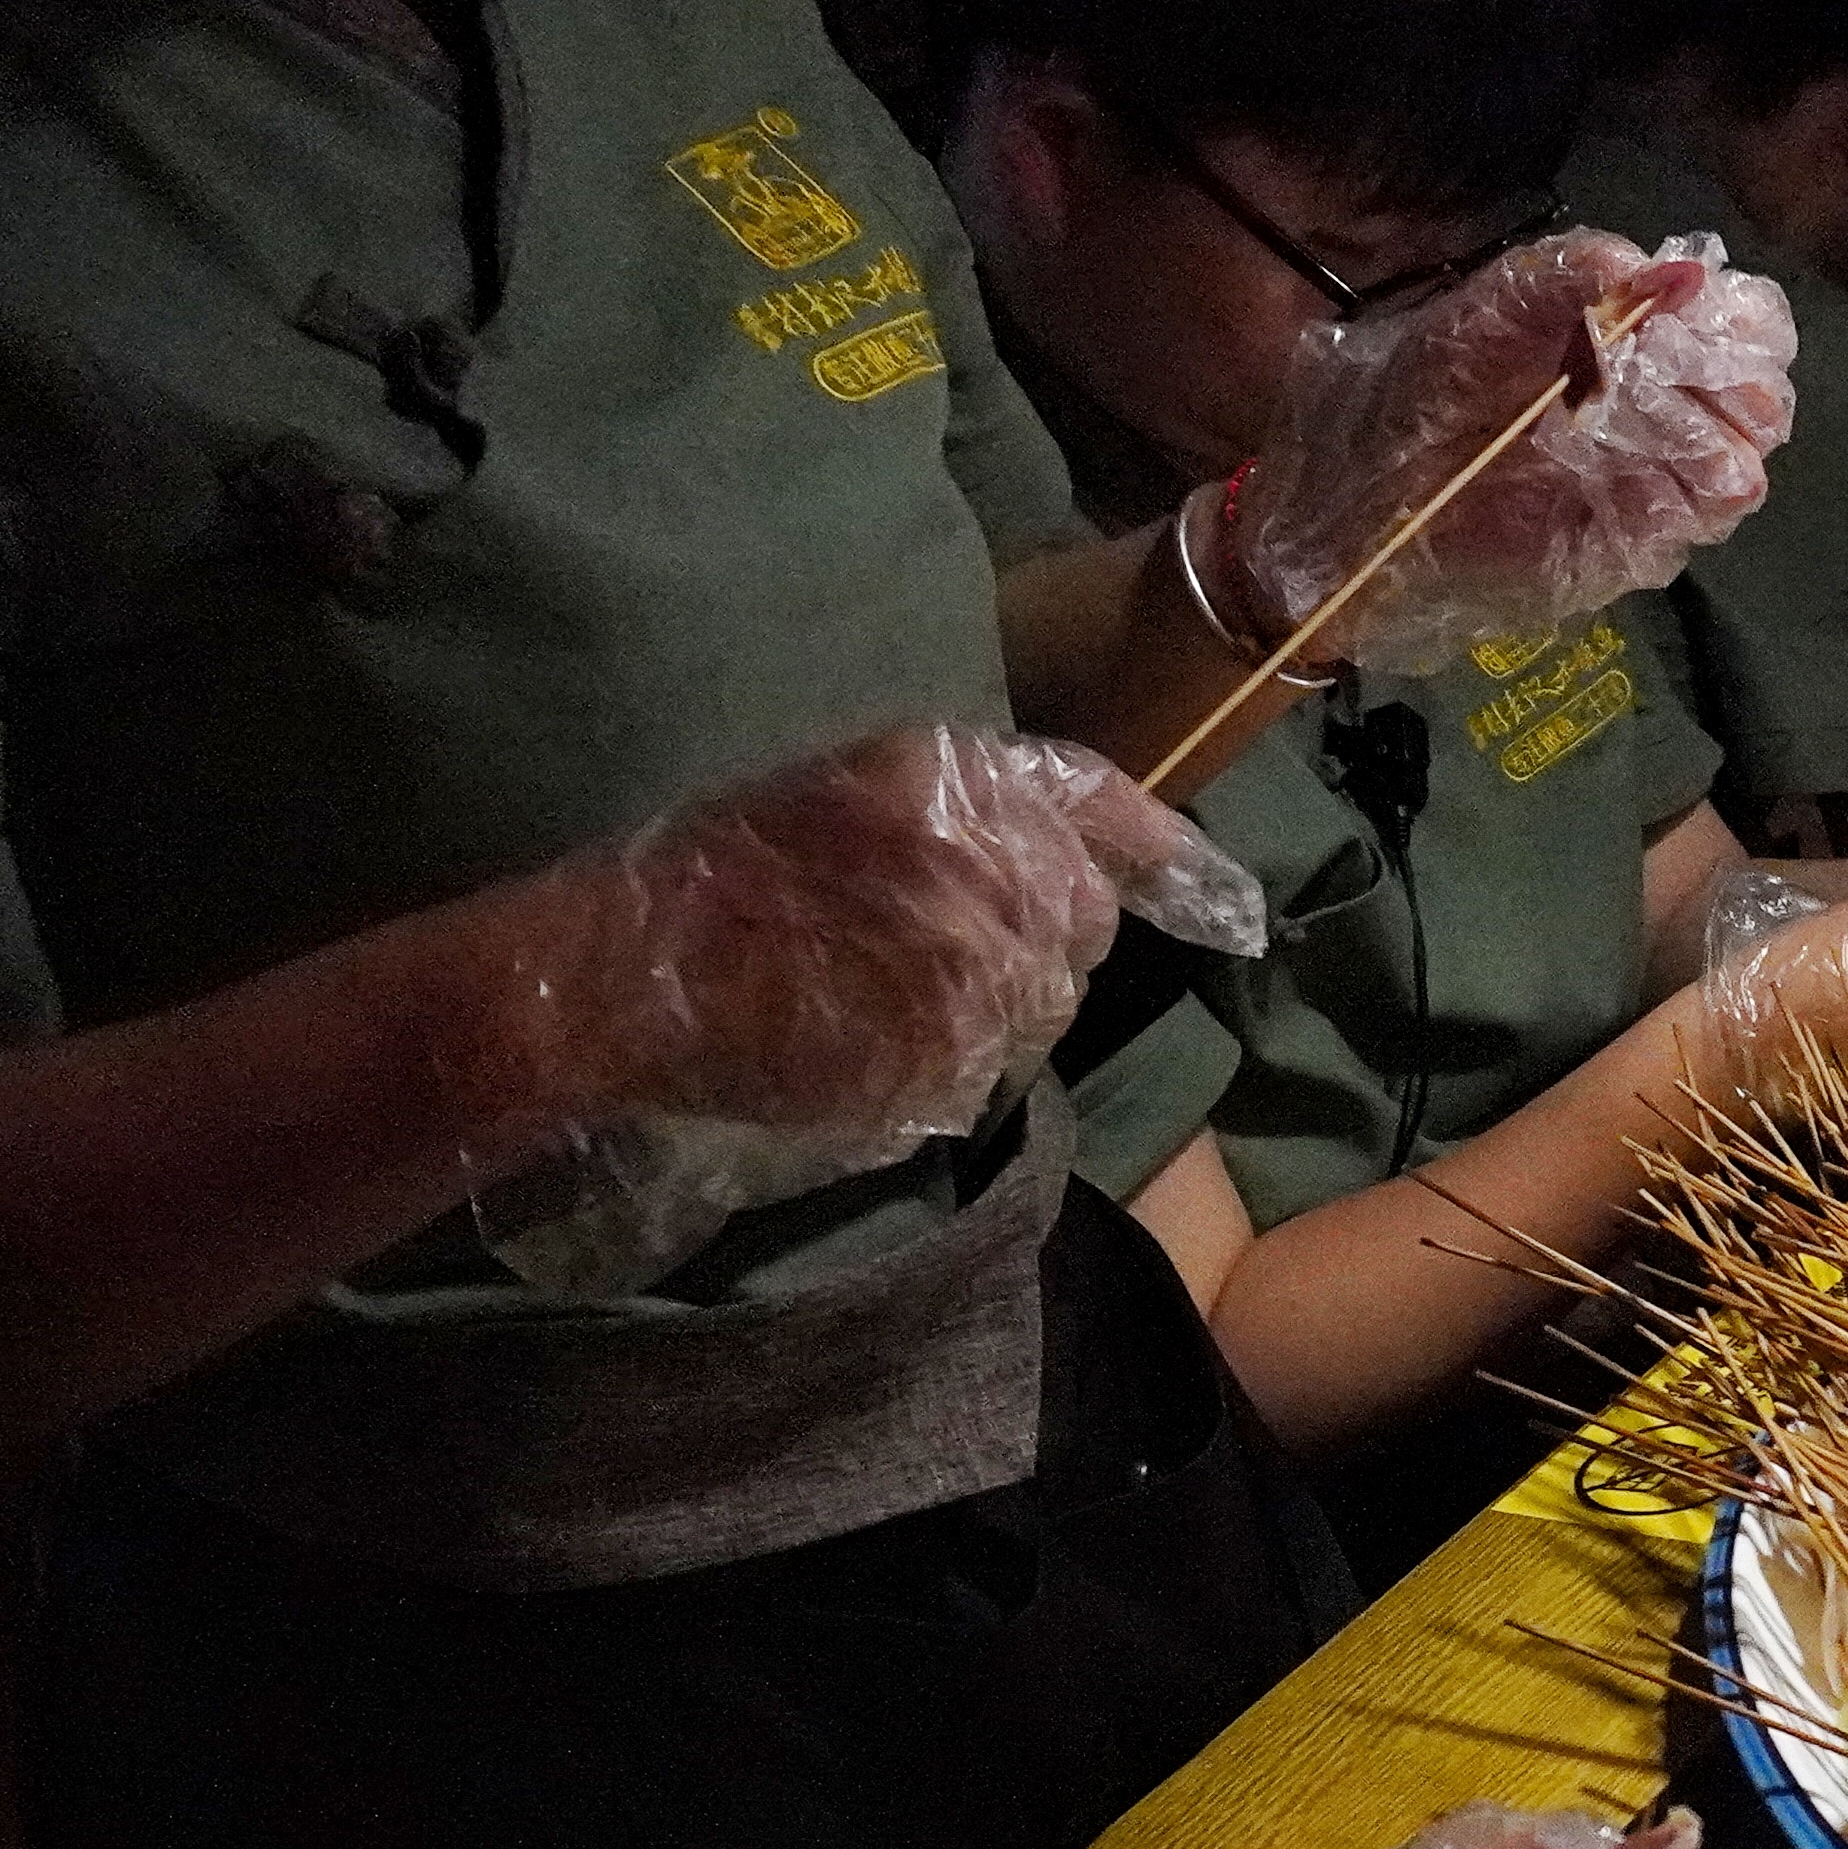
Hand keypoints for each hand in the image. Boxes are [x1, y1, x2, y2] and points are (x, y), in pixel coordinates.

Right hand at [472, 726, 1265, 1298]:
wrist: (622, 978)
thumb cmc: (719, 876)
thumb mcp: (844, 790)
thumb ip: (969, 806)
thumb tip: (1088, 854)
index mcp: (949, 780)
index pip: (1098, 810)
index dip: (1165, 852)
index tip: (1225, 894)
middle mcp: (980, 870)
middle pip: (1081, 919)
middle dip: (1042, 935)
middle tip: (945, 940)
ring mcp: (968, 974)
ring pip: (1044, 1002)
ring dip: (998, 1002)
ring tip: (890, 986)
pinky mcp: (945, 1062)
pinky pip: (990, 1067)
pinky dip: (952, 1060)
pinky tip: (873, 1036)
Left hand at [1233, 232, 1800, 683]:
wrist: (1346, 510)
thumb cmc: (1405, 401)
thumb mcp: (1477, 315)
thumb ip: (1567, 279)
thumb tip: (1675, 269)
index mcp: (1628, 343)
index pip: (1739, 322)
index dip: (1736, 316)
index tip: (1697, 312)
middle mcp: (1656, 414)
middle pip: (1762, 393)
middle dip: (1737, 377)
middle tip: (1676, 368)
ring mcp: (1648, 487)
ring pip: (1741, 462)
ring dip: (1707, 432)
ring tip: (1636, 417)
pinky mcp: (1627, 550)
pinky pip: (1692, 522)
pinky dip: (1678, 490)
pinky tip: (1630, 467)